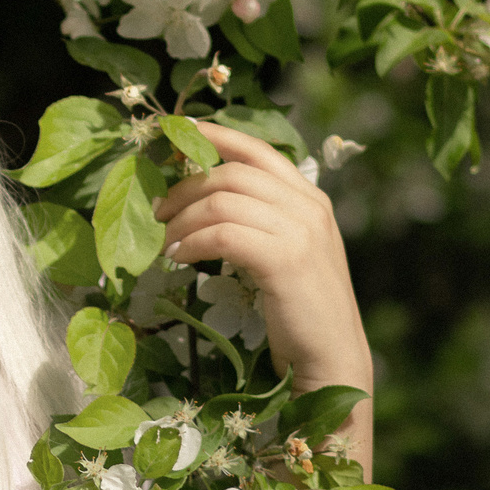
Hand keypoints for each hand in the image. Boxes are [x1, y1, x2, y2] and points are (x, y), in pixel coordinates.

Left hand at [149, 120, 370, 390]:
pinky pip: (223, 235)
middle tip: (157, 211)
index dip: (218, 136)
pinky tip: (179, 258)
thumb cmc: (301, 310)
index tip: (181, 132)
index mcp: (310, 198)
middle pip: (232, 174)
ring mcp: (301, 231)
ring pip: (222, 202)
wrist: (332, 357)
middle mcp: (309, 206)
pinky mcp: (285, 259)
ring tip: (165, 243)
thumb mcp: (287, 252)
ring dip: (182, 221)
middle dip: (185, 188)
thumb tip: (207, 200)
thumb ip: (262, 220)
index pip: (259, 150)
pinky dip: (192, 243)